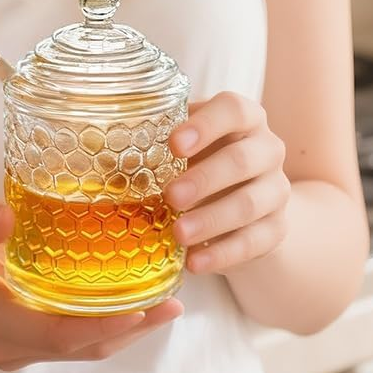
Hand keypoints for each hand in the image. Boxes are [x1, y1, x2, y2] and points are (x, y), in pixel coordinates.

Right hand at [0, 196, 182, 371]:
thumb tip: (8, 215)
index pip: (51, 333)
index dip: (99, 326)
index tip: (140, 307)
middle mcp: (1, 342)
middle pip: (76, 348)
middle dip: (128, 330)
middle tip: (173, 303)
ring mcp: (9, 348)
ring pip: (76, 350)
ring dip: (122, 333)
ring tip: (166, 304)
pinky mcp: (16, 342)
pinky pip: (67, 342)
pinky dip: (102, 327)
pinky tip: (129, 302)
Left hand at [163, 92, 290, 273]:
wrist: (246, 198)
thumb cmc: (202, 158)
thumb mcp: (184, 143)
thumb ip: (153, 140)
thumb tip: (95, 149)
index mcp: (245, 117)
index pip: (233, 109)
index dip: (206, 125)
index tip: (174, 144)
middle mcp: (267, 149)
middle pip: (242, 159)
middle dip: (205, 179)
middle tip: (171, 196)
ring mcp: (276, 189)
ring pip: (250, 204)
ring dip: (212, 220)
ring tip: (178, 234)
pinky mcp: (278, 228)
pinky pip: (255, 242)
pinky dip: (223, 254)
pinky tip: (195, 263)